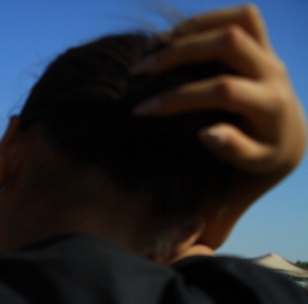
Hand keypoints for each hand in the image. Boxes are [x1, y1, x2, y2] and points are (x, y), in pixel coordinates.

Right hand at [134, 4, 306, 246]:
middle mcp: (274, 72)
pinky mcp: (264, 41)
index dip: (181, 98)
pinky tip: (176, 38)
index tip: (143, 110)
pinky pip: (242, 16)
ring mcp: (270, 53)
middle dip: (181, 53)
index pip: (223, 91)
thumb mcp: (251, 162)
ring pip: (238, 22)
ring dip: (192, 30)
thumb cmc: (259, 153)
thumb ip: (234, 149)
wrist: (287, 134)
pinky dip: (207, 21)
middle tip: (140, 70)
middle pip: (229, 43)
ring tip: (155, 49)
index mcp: (271, 104)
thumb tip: (208, 132)